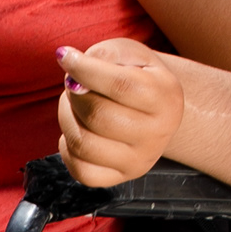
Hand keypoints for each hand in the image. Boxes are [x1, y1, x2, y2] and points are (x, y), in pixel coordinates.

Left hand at [56, 38, 183, 188]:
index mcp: (165, 97)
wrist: (156, 111)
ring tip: (73, 105)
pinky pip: (80, 170)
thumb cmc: (138, 76)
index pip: (119, 85)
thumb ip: (105, 54)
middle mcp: (156, 134)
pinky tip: (77, 130)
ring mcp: (139, 161)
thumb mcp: (130, 54)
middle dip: (74, 94)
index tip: (65, 57)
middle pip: (98, 116)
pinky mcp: (121, 178)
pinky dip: (67, 147)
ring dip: (66, 118)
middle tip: (75, 84)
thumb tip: (71, 67)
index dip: (84, 69)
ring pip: (83, 144)